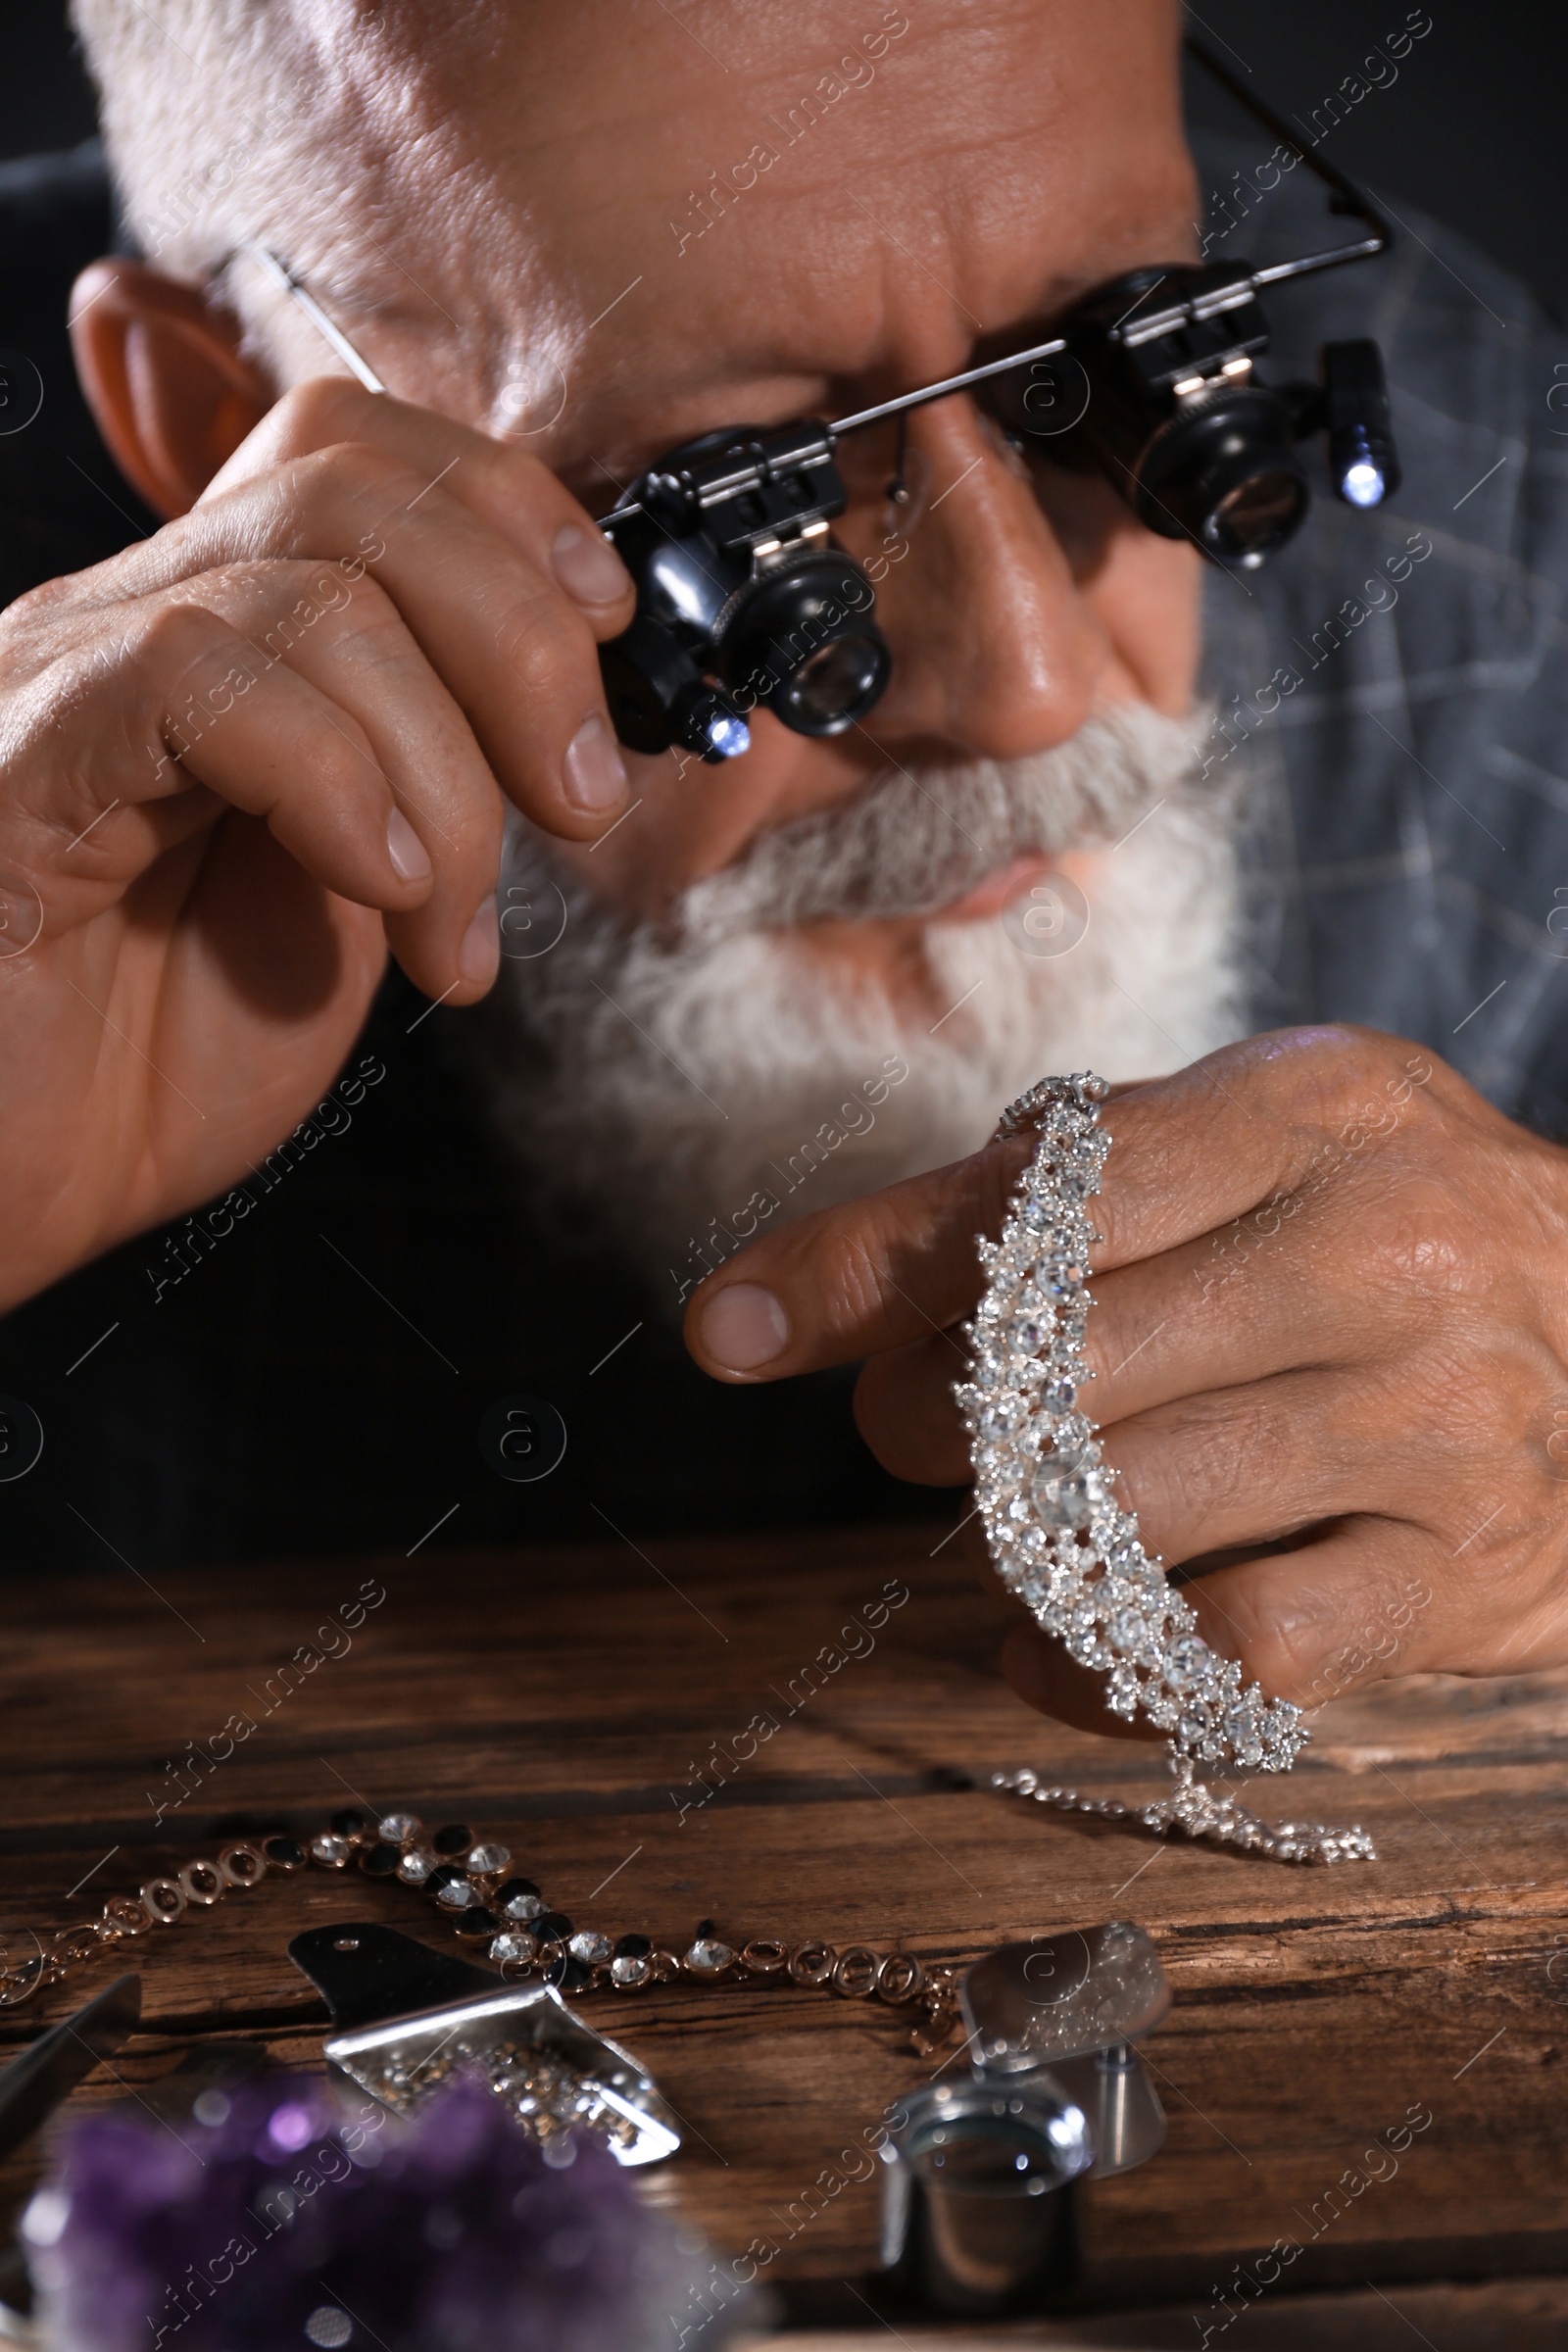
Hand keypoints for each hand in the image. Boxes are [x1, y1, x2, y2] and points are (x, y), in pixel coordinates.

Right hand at [0, 377, 633, 1309]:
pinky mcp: (14, 755)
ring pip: (310, 586)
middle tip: (577, 802)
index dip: (512, 516)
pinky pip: (194, 673)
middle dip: (522, 641)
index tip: (606, 643)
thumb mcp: (345, 909)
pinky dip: (333, 778)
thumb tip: (564, 733)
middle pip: (357, 487)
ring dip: (444, 766)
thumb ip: (427, 791)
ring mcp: (61, 675)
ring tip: (449, 927)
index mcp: (221, 642)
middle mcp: (129, 623)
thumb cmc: (143, 1065)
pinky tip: (371, 888)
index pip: (358, 453)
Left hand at [684, 1029, 1567, 1730]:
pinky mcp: (1460, 1578)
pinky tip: (1058, 1636)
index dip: (860, 1270)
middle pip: (1055, 1372)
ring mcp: (1436, 1426)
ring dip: (1015, 1536)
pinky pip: (1223, 1655)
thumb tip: (801, 1289)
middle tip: (913, 1426)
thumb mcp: (1248, 1135)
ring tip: (1019, 1509)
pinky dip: (1099, 1663)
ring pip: (1123, 1517)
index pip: (1034, 1202)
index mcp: (1306, 1113)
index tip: (731, 1327)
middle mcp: (1383, 1257)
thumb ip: (1053, 1183)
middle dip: (926, 1418)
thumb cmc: (1384, 1223)